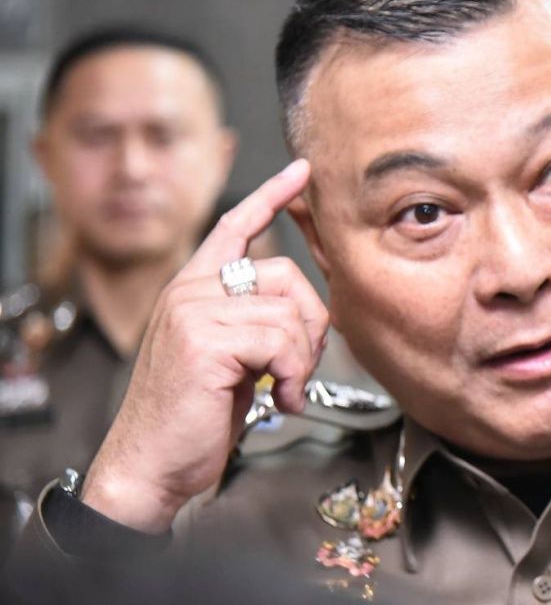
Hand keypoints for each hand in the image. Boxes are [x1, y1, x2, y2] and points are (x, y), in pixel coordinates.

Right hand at [81, 159, 328, 532]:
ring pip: (289, 314)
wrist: (151, 466)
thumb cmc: (193, 418)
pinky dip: (295, 376)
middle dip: (311, 324)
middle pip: (286, 274)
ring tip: (285, 390)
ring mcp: (194, 312)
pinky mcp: (205, 340)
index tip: (302, 173)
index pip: (234, 227)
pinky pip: (283, 342)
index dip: (272, 196)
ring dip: (303, 361)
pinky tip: (281, 400)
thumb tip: (305, 309)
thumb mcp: (230, 357)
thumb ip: (254, 321)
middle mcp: (190, 291)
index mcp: (193, 289)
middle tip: (298, 368)